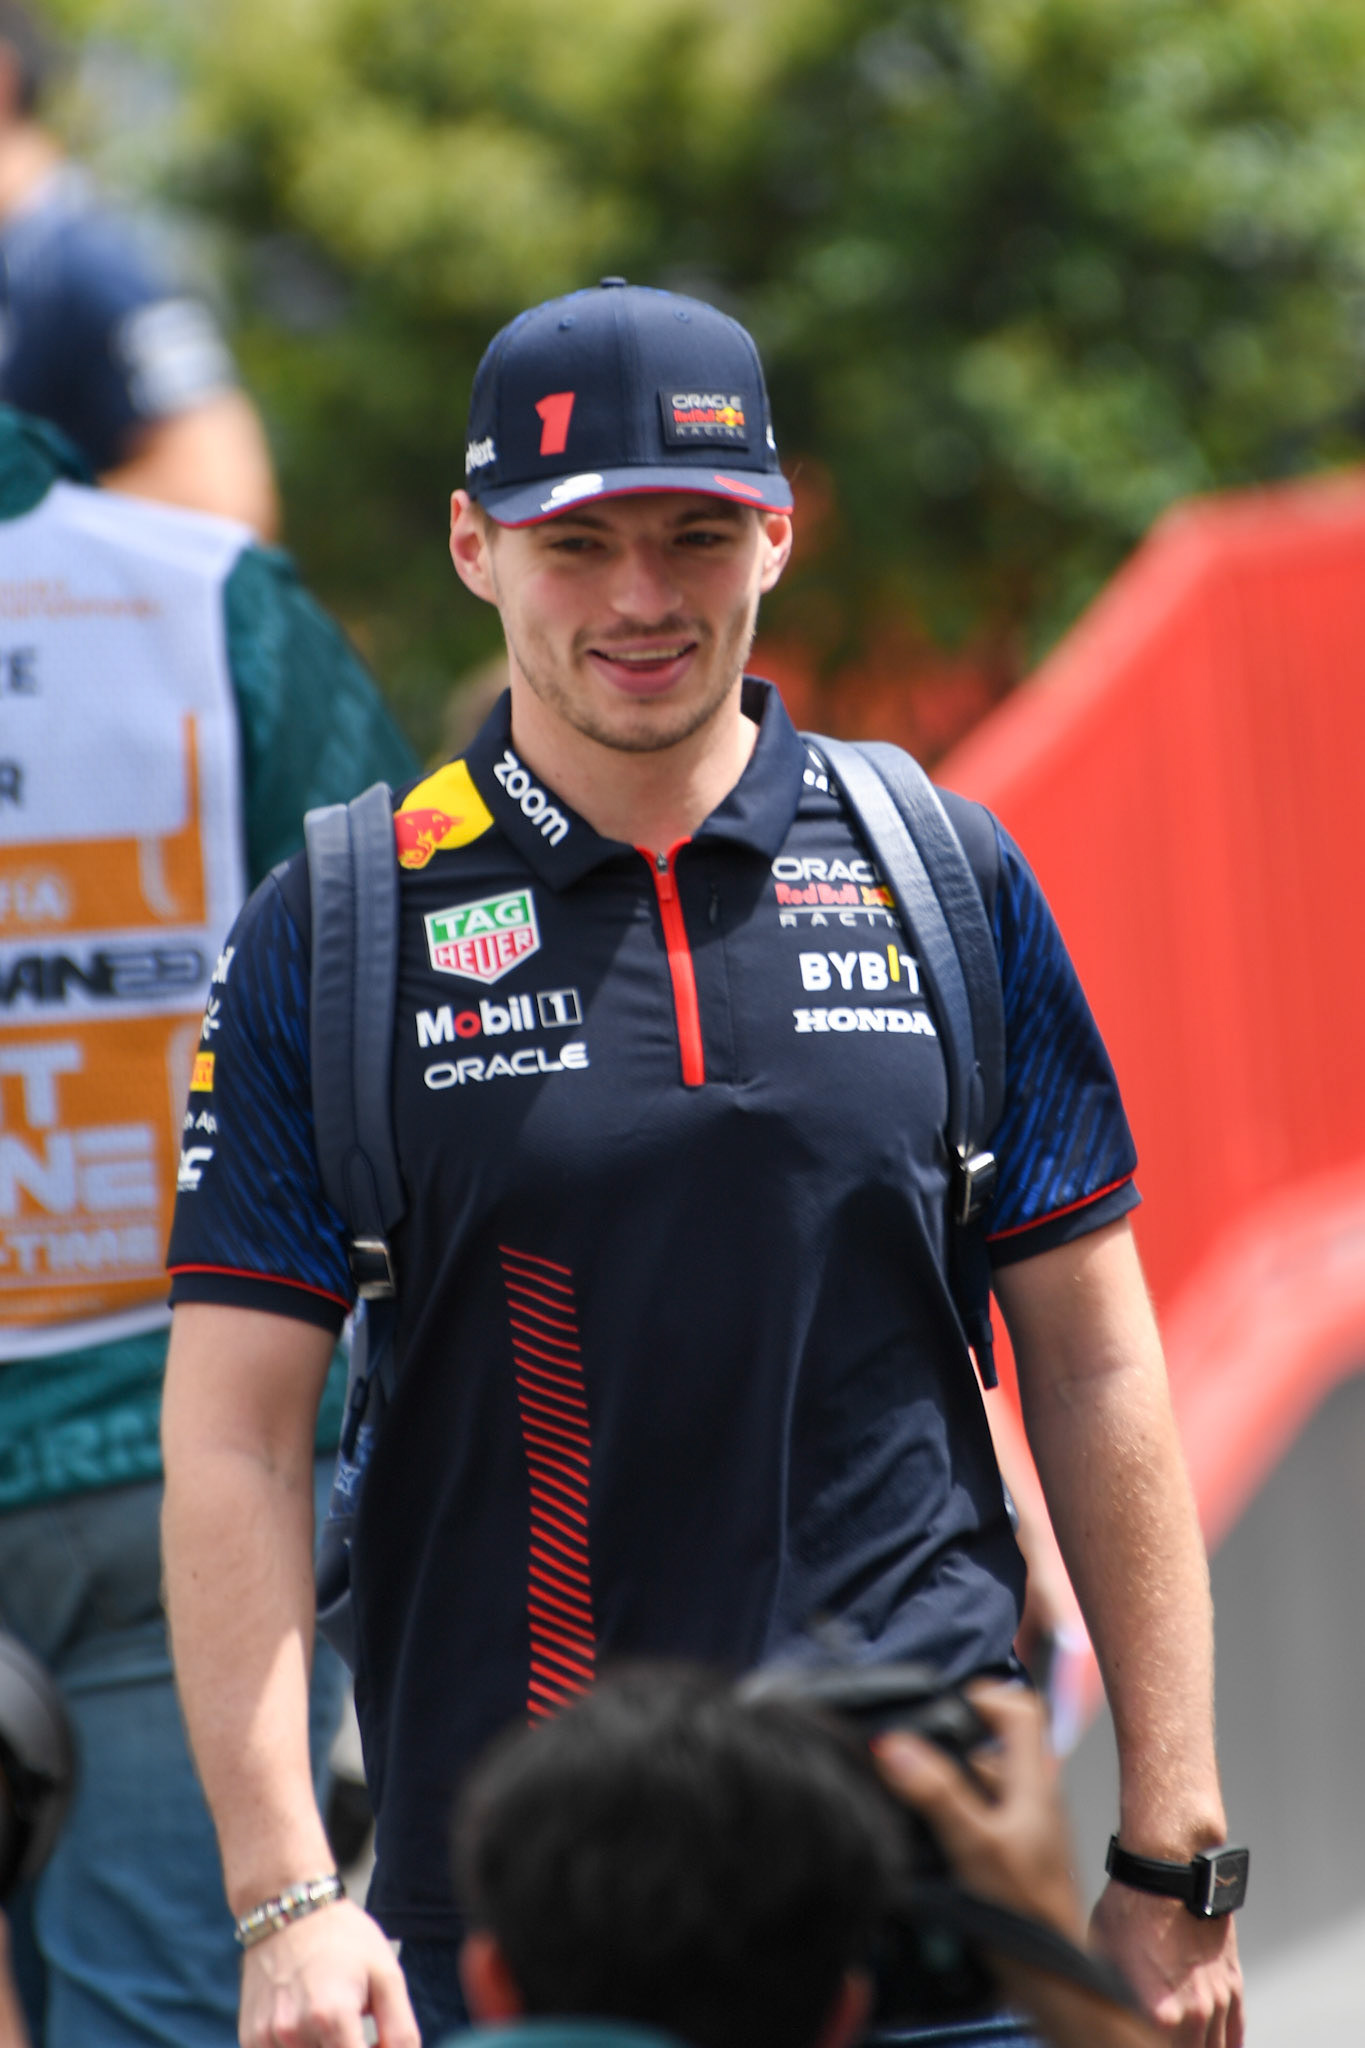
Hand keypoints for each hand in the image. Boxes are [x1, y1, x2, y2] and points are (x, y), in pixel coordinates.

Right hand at [239, 1898, 418, 2047]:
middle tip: (355, 2031)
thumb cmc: (343, 1938)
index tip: (375, 2043)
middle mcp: (294, 2033)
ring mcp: (267, 2038)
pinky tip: (307, 2025)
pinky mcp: (250, 2038)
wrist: (288, 1908)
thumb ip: (400, 2032)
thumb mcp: (387, 1975)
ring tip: (330, 2023)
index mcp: (333, 2017)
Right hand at [875, 1685, 1162, 2047]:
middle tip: (911, 1754)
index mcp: (1033, 1782)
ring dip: (946, 1783)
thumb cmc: (1031, 1915)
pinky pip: (976, 1817)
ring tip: (913, 1796)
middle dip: (950, 1744)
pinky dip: (949, 1817)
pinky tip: (927, 1835)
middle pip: (992, 1747)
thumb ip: (936, 1792)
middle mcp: (1030, 1798)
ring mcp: (1021, 1829)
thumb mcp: (976, 1845)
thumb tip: (895, 1744)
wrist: (1054, 1979)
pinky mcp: (1008, 1857)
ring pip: (981, 1784)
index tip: (946, 1700)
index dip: (986, 1694)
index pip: (1022, 1710)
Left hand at [1090, 1879, 1242, 2047]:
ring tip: (1184, 2043)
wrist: (1170, 1868)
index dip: (1136, 2042)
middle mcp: (1193, 2012)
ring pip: (1215, 2047)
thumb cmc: (1129, 1906)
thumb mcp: (1100, 1956)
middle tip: (1154, 2038)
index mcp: (1159, 2013)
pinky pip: (1236, 2028)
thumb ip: (1111, 1996)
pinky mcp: (1233, 1981)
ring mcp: (1217, 1999)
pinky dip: (1229, 2043)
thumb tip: (1105, 2011)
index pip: (1147, 2045)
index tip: (1130, 2038)